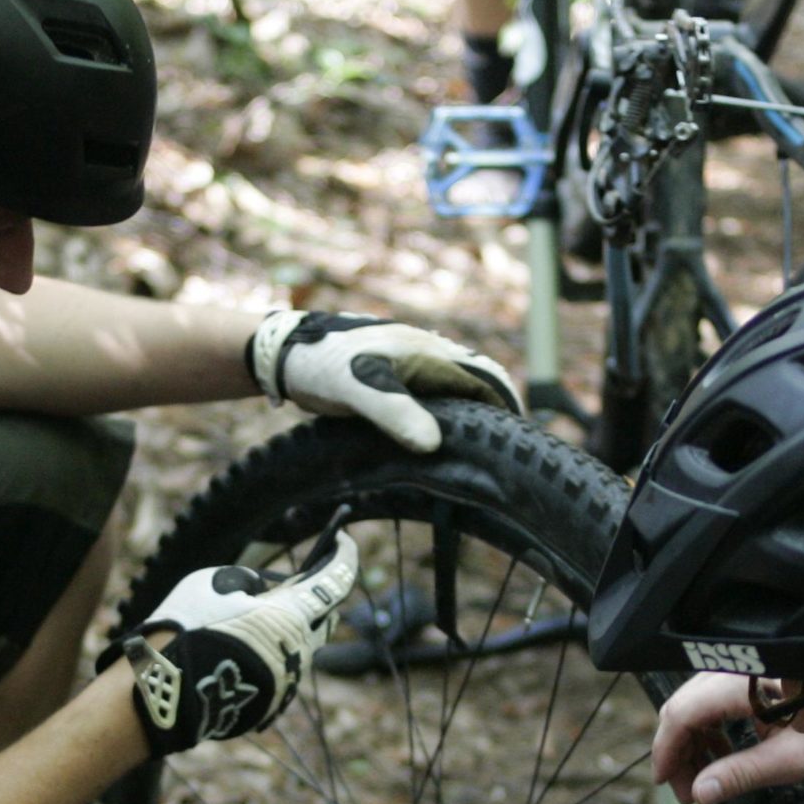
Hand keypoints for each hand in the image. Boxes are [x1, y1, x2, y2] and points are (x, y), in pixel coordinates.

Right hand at [115, 531, 360, 755]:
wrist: (162, 692)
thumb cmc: (187, 627)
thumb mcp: (216, 583)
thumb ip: (251, 583)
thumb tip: (263, 594)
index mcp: (293, 615)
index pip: (337, 580)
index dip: (344, 555)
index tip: (343, 539)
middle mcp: (300, 651)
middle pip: (322, 617)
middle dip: (314, 596)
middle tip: (293, 580)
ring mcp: (288, 682)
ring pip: (299, 644)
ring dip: (285, 626)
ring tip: (255, 614)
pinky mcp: (271, 704)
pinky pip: (278, 668)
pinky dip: (267, 652)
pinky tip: (239, 647)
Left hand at [249, 310, 521, 452]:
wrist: (283, 353)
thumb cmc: (320, 366)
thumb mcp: (356, 391)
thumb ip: (394, 414)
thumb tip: (432, 444)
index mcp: (426, 352)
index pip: (483, 378)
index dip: (505, 405)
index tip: (519, 437)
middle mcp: (426, 355)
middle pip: (476, 381)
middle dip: (496, 409)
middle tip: (507, 451)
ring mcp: (410, 365)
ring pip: (456, 388)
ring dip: (473, 412)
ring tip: (482, 449)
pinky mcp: (394, 378)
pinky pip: (434, 395)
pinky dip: (448, 413)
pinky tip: (442, 439)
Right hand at [654, 674, 803, 803]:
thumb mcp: (790, 759)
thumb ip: (740, 775)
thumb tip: (701, 794)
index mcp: (742, 683)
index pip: (683, 713)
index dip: (667, 750)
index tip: (664, 783)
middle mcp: (734, 668)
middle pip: (683, 707)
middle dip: (679, 751)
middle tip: (689, 793)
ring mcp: (739, 668)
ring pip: (694, 703)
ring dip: (692, 741)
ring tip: (704, 779)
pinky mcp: (747, 674)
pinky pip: (712, 698)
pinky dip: (708, 727)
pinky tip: (721, 752)